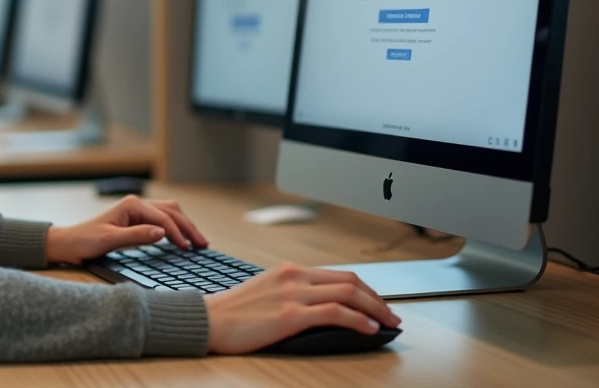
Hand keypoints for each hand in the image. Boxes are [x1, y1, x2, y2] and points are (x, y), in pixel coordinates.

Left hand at [45, 194, 208, 264]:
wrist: (69, 243)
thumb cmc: (86, 241)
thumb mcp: (110, 240)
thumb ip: (137, 236)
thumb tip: (163, 233)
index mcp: (131, 205)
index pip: (163, 219)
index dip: (178, 234)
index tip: (188, 249)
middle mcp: (136, 204)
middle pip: (172, 212)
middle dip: (188, 227)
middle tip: (203, 245)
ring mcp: (137, 210)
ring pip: (170, 213)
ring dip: (185, 225)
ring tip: (199, 241)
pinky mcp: (136, 219)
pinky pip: (162, 219)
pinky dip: (176, 227)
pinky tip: (182, 238)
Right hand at [204, 263, 401, 353]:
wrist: (207, 320)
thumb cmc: (233, 313)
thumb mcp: (266, 292)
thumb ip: (292, 293)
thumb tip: (321, 307)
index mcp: (288, 270)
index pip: (338, 274)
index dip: (365, 289)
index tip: (377, 303)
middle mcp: (293, 277)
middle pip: (349, 280)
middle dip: (376, 298)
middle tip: (391, 314)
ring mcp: (292, 294)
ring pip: (347, 293)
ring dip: (375, 308)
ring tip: (388, 323)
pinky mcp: (289, 315)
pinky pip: (334, 313)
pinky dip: (358, 320)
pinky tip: (369, 329)